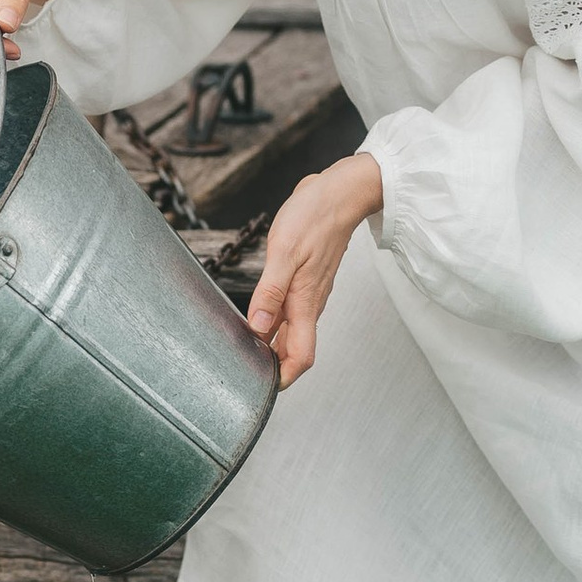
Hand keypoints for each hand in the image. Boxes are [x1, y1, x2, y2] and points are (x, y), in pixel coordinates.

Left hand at [244, 153, 384, 388]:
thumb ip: (270, 291)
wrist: (338, 194)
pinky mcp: (305, 281)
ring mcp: (309, 293)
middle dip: (273, 366)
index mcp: (305, 303)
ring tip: (243, 348)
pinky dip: (273, 321)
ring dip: (271, 344)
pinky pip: (289, 311)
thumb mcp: (284, 252)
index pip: (301, 357)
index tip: (262, 387)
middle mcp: (309, 304)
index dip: (284, 378)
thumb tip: (257, 327)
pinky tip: (255, 315)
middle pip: (294, 349)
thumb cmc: (313, 218)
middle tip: (243, 371)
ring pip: (291, 331)